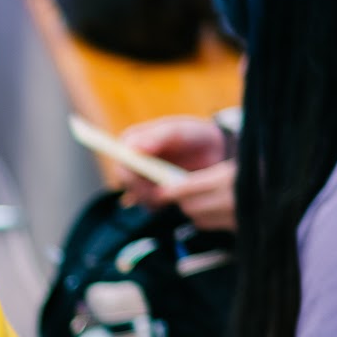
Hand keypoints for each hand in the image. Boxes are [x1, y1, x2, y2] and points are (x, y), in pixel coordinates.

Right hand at [115, 116, 236, 228]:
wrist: (217, 152)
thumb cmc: (196, 135)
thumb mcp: (179, 131)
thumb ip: (156, 137)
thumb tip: (132, 149)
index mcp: (134, 139)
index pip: (120, 157)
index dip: (128, 169)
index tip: (145, 178)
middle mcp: (133, 160)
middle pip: (125, 180)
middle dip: (143, 187)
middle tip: (165, 190)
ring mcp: (142, 178)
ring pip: (136, 195)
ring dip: (154, 197)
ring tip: (177, 189)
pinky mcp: (152, 194)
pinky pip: (149, 205)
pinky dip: (162, 204)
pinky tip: (177, 195)